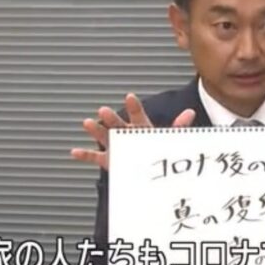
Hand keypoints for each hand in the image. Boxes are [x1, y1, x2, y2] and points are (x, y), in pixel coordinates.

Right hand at [70, 93, 194, 169]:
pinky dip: (84, 156)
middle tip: (103, 110)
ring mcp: (116, 146)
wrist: (150, 167)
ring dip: (96, 130)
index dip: (134, 107)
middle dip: (111, 118)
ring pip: (105, 137)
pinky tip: (74, 152)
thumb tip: (190, 113)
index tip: (130, 97)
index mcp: (141, 127)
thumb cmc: (157, 149)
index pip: (138, 115)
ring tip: (87, 123)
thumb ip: (177, 127)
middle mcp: (126, 134)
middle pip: (118, 125)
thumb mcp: (169, 138)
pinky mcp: (109, 160)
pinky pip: (95, 158)